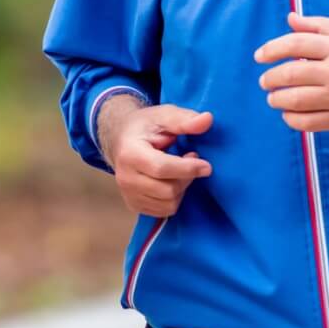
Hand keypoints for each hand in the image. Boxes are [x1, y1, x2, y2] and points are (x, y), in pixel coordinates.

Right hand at [98, 98, 213, 217]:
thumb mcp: (163, 116)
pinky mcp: (134, 205)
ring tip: (179, 170)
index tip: (206, 166)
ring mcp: (128, 194)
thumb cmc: (145, 127)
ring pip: (169, 204)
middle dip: (186, 177)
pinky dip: (174, 198)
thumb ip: (184, 119)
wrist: (121, 139)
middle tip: (190, 160)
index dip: (187, 169)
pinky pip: (164, 211)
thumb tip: (207, 119)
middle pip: (168, 190)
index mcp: (129, 154)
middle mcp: (125, 178)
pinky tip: (172, 181)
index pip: (161, 168)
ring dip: (181, 189)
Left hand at [255, 12, 328, 133]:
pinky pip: (307, 123)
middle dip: (269, 78)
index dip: (271, 49)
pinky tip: (289, 113)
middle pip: (289, 74)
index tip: (259, 56)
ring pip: (294, 100)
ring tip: (274, 97)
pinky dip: (291, 119)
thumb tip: (290, 19)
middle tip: (265, 81)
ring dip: (276, 99)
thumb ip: (319, 26)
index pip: (295, 44)